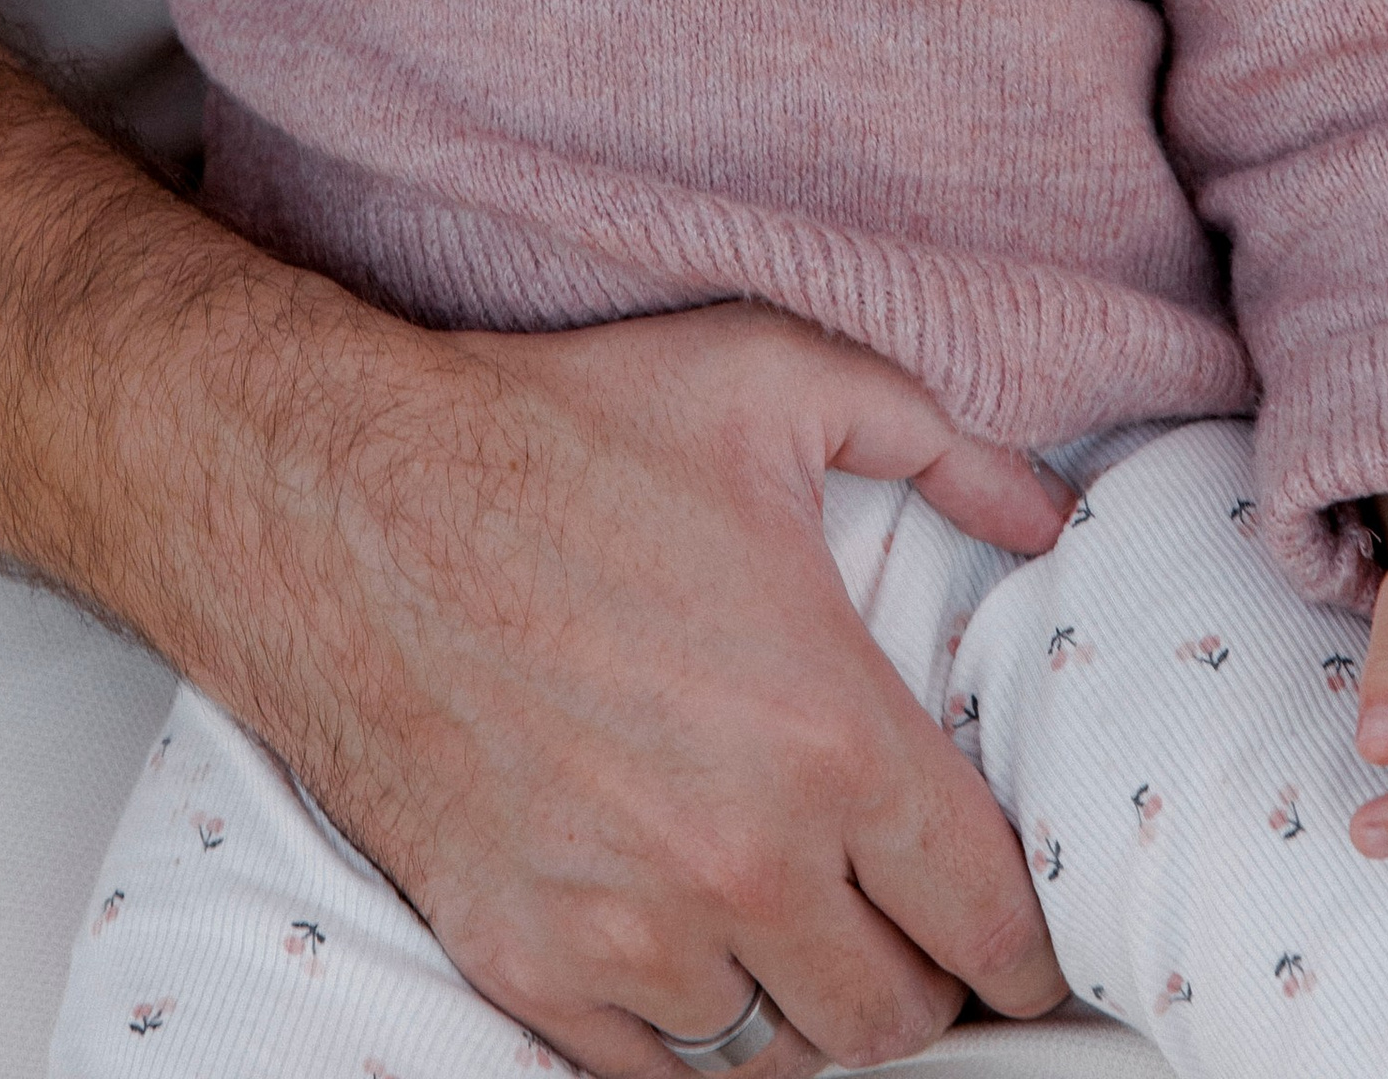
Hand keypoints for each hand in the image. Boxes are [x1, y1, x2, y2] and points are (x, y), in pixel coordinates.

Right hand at [270, 305, 1074, 1077]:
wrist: (341, 502)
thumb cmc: (551, 434)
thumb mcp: (770, 378)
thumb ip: (938, 439)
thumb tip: (1046, 516)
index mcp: (830, 734)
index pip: (987, 915)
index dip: (1028, 948)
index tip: (1027, 948)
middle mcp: (744, 860)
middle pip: (895, 1017)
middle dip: (921, 983)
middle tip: (910, 935)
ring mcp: (629, 930)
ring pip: (776, 1055)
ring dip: (798, 1007)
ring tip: (796, 939)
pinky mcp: (527, 962)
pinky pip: (649, 1075)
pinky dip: (685, 1037)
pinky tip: (691, 967)